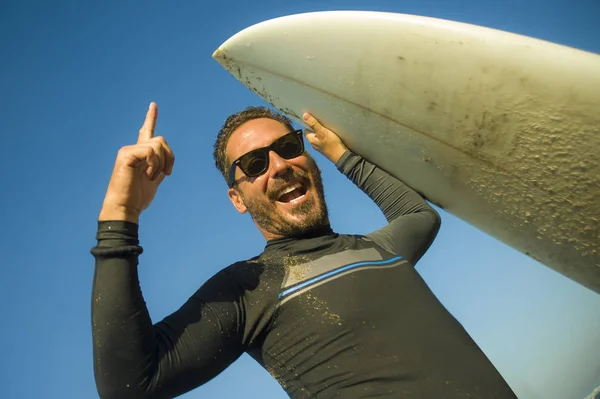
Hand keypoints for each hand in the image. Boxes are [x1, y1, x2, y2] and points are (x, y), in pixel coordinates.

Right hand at [98, 102, 174, 223]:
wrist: (125, 208)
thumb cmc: (137, 198)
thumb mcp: (154, 181)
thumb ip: (160, 168)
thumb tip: (167, 163)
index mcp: (140, 154)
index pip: (146, 132)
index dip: (150, 118)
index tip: (153, 105)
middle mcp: (133, 149)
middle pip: (161, 140)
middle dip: (170, 158)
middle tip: (165, 174)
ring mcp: (128, 150)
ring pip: (158, 145)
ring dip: (161, 164)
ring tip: (151, 177)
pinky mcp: (126, 154)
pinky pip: (150, 152)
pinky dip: (154, 166)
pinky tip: (147, 176)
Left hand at [302, 113, 347, 162]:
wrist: (341, 156)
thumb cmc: (332, 144)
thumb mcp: (322, 132)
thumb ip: (314, 124)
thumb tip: (304, 115)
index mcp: (311, 140)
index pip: (306, 129)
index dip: (308, 123)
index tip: (313, 117)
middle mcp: (314, 144)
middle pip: (312, 133)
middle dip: (315, 127)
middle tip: (320, 120)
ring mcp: (320, 146)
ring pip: (318, 136)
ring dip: (321, 131)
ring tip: (326, 125)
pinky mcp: (326, 148)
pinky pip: (324, 139)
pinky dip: (326, 135)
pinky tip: (331, 133)